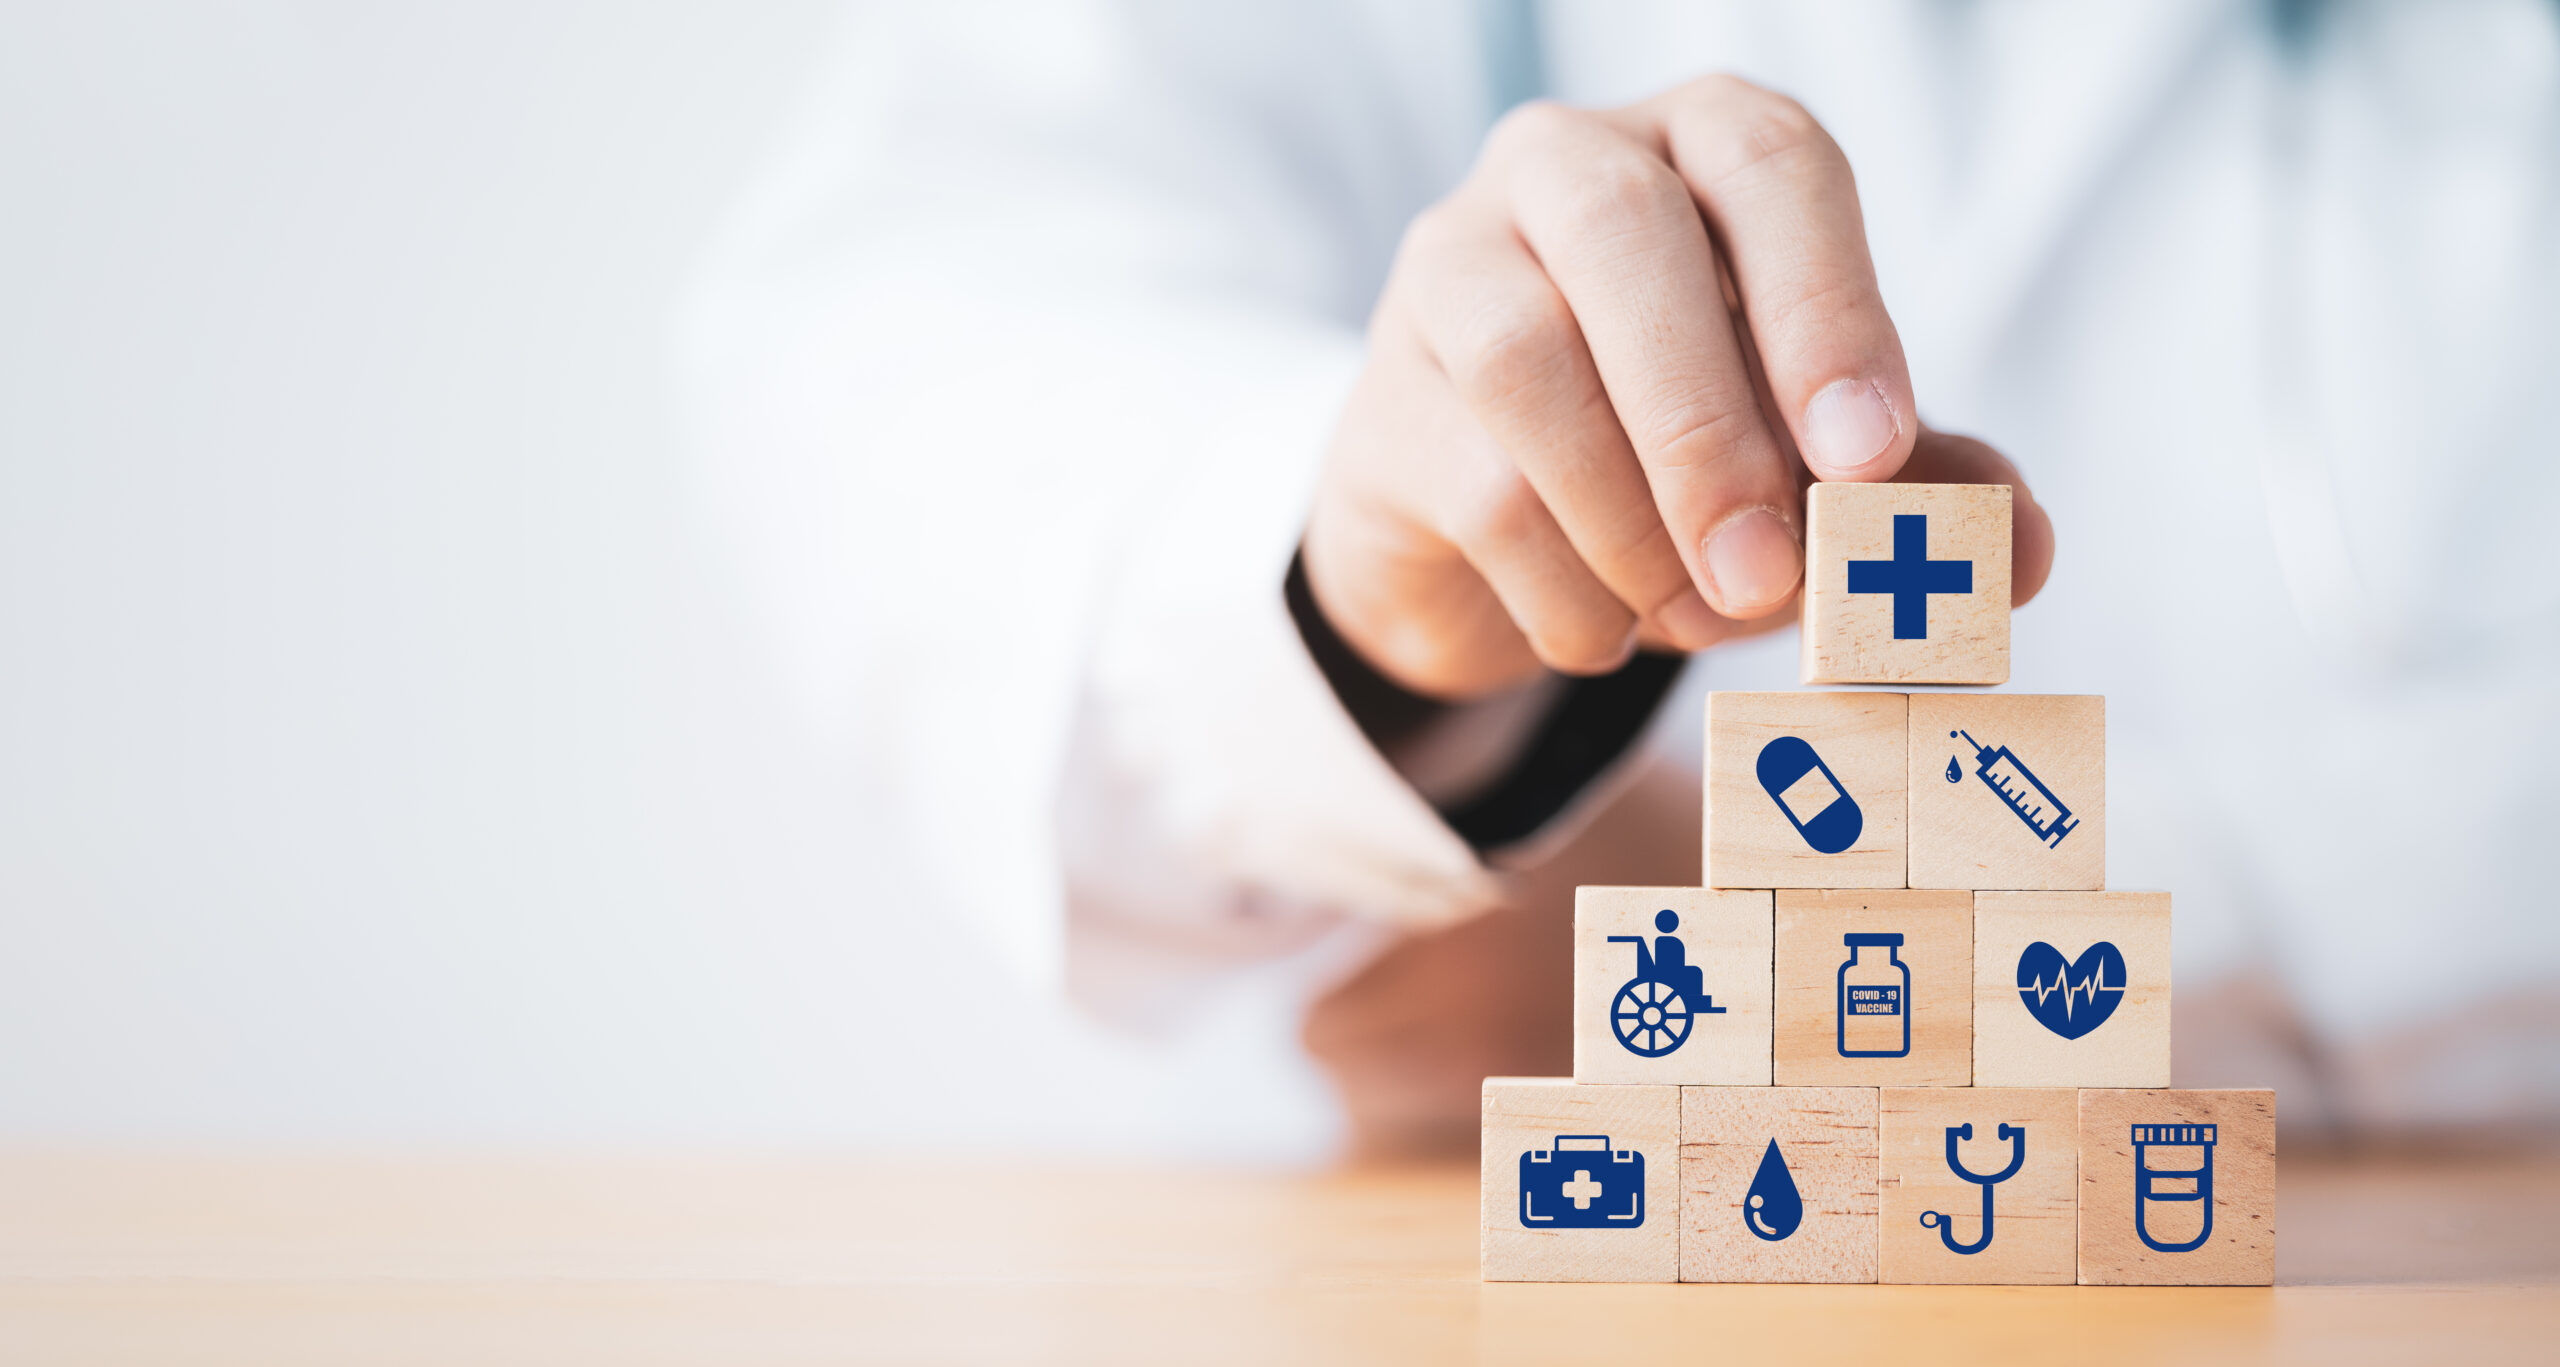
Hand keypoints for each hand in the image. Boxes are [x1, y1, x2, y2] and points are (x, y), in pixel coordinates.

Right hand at [1303, 76, 2055, 698]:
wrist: (1486, 543)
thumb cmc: (1677, 458)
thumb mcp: (1814, 469)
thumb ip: (1921, 493)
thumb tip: (2019, 549)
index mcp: (1700, 147)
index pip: (1770, 163)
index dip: (1829, 302)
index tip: (1873, 456)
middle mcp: (1565, 167)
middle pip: (1626, 237)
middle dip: (1708, 420)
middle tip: (1770, 573)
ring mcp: (1451, 269)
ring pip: (1526, 359)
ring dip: (1630, 518)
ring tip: (1697, 614)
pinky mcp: (1383, 400)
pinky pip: (1476, 487)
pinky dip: (1566, 588)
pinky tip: (1607, 631)